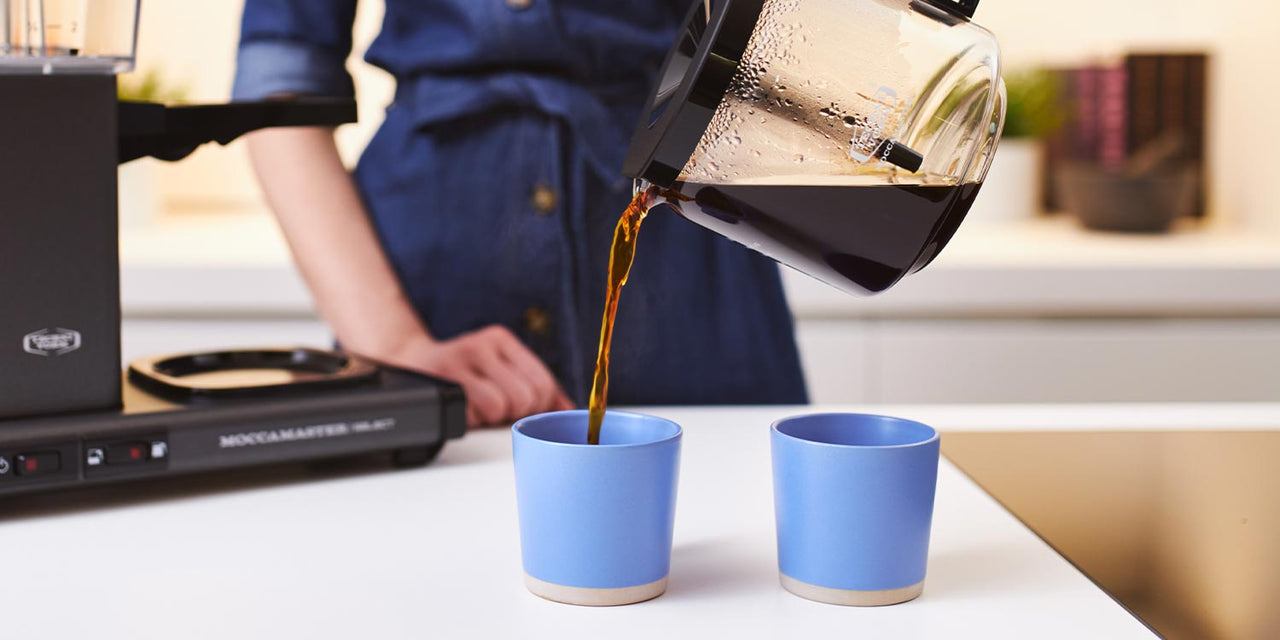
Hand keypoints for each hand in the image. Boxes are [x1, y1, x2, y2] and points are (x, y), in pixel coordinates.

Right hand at [387, 326, 574, 426]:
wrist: (407, 362)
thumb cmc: (460, 372)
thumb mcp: (499, 367)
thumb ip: (536, 385)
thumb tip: (570, 410)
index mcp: (501, 339)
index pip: (543, 383)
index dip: (538, 408)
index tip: (522, 412)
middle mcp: (482, 345)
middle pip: (526, 397)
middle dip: (514, 414)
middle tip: (496, 412)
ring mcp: (459, 360)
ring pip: (500, 406)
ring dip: (489, 419)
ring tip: (476, 410)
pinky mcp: (439, 381)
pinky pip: (471, 415)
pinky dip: (470, 422)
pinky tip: (461, 411)